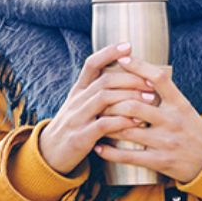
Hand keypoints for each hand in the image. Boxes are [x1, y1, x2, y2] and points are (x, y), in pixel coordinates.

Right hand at [36, 42, 153, 175]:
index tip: (128, 46)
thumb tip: (128, 75)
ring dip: (130, 97)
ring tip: (150, 99)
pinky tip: (137, 121)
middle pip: (104, 80)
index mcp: (78, 90)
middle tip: (151, 82)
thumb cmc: (75, 126)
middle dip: (131, 79)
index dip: (109, 52)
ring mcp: (77, 118)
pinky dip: (122, 121)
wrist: (50, 154)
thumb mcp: (82, 105)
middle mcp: (77, 100)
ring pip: (104, 99)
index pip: (91, 64)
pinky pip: (103, 125)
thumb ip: (99, 92)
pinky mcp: (81, 137)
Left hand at [94, 55, 201, 182]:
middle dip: (112, 101)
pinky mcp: (159, 161)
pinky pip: (128, 156)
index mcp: (179, 103)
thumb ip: (164, 93)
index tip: (122, 58)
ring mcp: (165, 141)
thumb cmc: (191, 128)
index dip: (139, 66)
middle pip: (135, 105)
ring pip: (127, 130)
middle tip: (99, 97)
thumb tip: (138, 73)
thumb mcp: (183, 106)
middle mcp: (172, 120)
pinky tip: (99, 146)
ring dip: (107, 124)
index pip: (158, 78)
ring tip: (95, 119)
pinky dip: (110, 151)